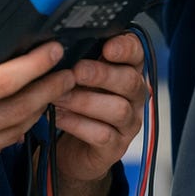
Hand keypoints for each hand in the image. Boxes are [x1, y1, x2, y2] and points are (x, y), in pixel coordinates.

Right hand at [0, 14, 76, 194]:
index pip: (3, 82)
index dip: (34, 65)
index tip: (52, 51)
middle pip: (18, 109)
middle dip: (49, 89)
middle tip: (67, 72)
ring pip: (13, 133)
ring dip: (36, 111)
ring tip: (51, 90)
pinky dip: (13, 132)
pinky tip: (20, 115)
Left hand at [49, 33, 150, 182]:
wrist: (75, 149)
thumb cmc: (78, 104)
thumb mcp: (80, 79)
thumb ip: (79, 61)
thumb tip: (58, 46)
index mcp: (128, 71)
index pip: (137, 53)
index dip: (125, 48)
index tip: (107, 46)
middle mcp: (134, 96)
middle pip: (130, 81)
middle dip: (102, 74)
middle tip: (76, 71)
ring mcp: (128, 123)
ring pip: (118, 109)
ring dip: (85, 101)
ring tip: (60, 96)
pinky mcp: (116, 147)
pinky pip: (102, 135)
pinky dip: (78, 124)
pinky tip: (59, 116)